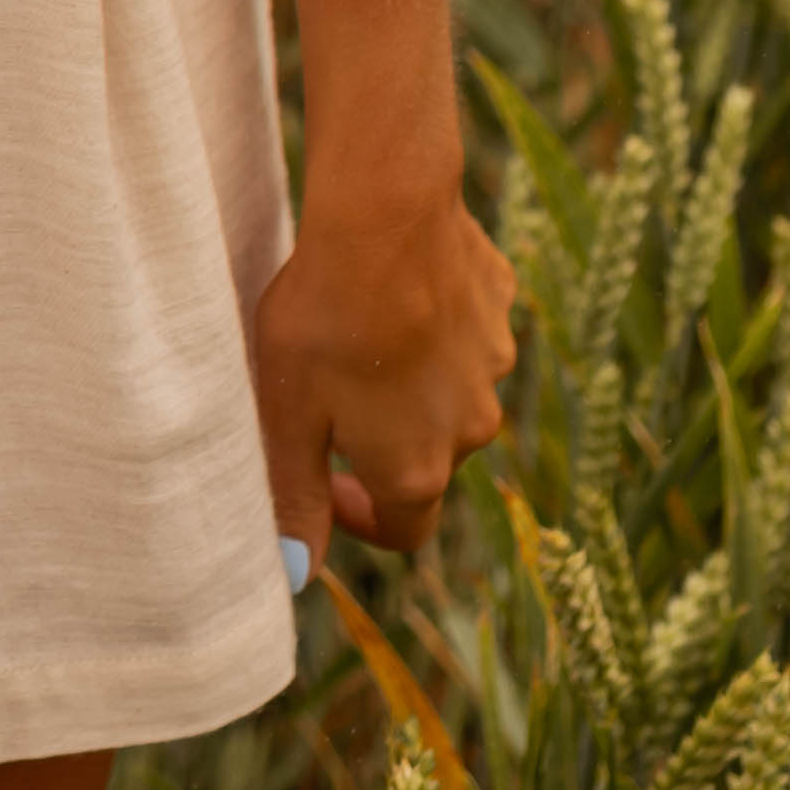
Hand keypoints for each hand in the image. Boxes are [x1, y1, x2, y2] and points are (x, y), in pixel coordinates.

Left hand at [255, 174, 517, 577]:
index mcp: (419, 468)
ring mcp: (494, 365)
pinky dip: (433, 321)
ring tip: (356, 328)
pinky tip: (393, 284)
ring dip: (409, 378)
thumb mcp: (287, 415)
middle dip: (382, 438)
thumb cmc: (323, 316)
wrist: (384, 213)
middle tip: (327, 387)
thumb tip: (294, 577)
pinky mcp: (502, 306)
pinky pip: (465, 330)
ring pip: (448, 389)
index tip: (326, 481)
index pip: (404, 531)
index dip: (360, 517)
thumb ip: (294, 497)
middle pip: (427, 456)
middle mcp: (471, 428)